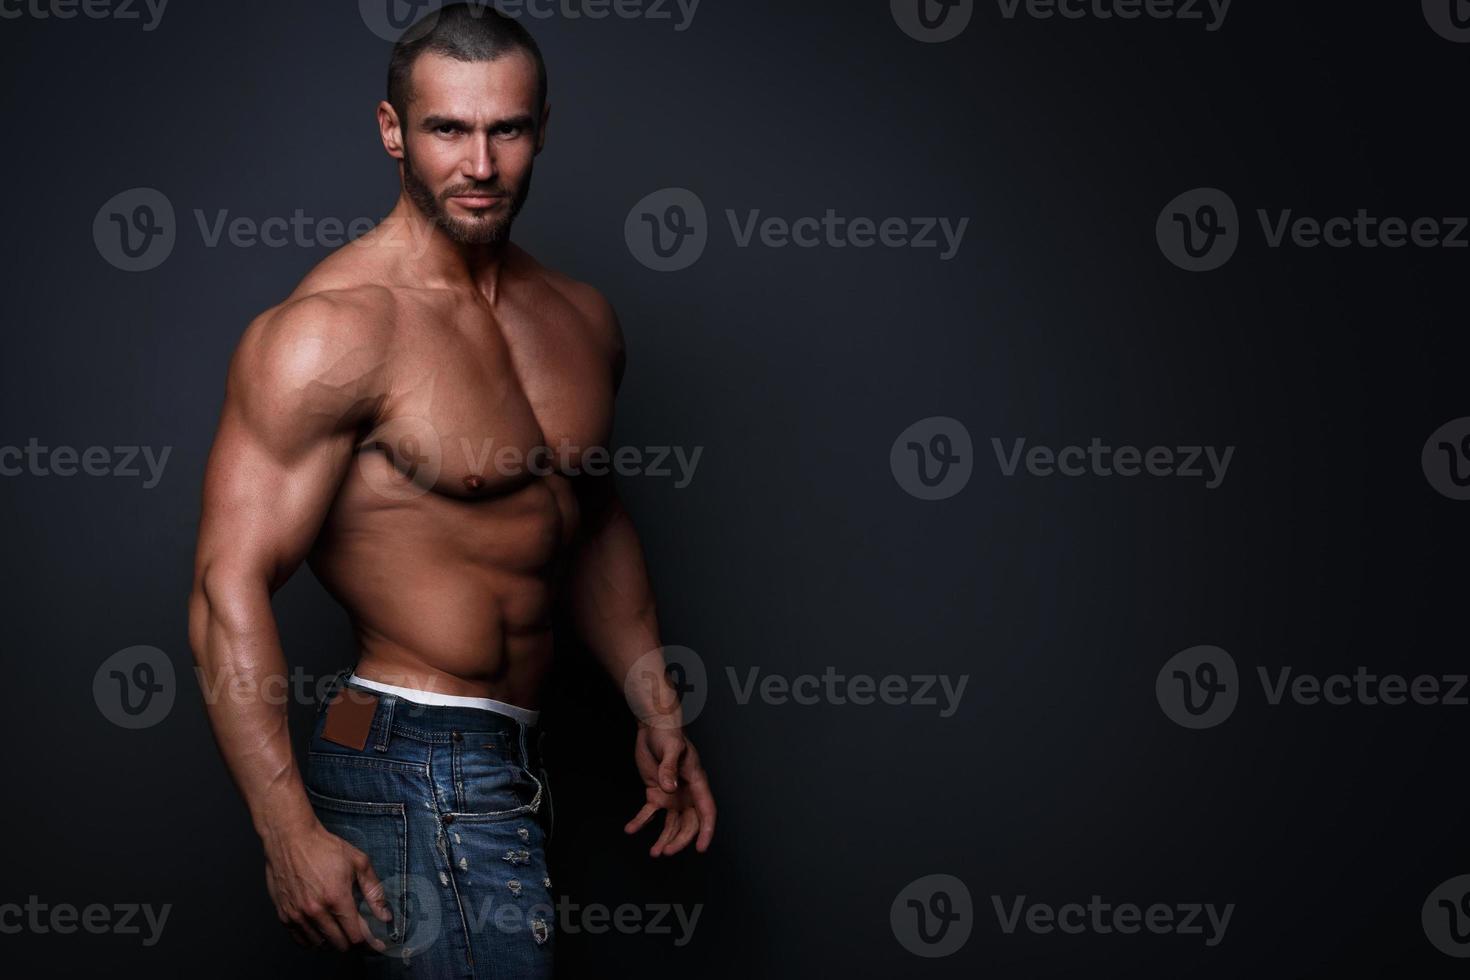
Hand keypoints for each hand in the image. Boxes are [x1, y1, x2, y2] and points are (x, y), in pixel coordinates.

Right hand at [261, 817, 391, 951]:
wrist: (291, 839)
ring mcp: (297, 914)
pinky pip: (300, 940)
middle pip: (339, 944)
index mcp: (336, 898)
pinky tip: (321, 930)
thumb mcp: (358, 862)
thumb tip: (385, 916)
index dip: (368, 941)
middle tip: (357, 932)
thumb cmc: (325, 848)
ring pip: (320, 944)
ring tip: (339, 928)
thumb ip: (374, 891)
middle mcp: (316, 910)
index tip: (375, 943)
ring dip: (332, 940)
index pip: (355, 935)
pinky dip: (313, 939)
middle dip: (352, 940)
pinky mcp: (284, 915)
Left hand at [623, 725, 716, 856]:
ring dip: (664, 839)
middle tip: (666, 851)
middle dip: (680, 840)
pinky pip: (649, 813)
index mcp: (697, 782)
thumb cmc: (668, 733)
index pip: (707, 810)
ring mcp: (671, 795)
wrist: (652, 727)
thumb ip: (669, 767)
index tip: (701, 848)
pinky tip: (631, 829)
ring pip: (672, 824)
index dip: (706, 830)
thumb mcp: (670, 747)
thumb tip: (670, 788)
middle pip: (689, 823)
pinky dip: (641, 822)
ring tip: (655, 853)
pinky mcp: (655, 794)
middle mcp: (686, 793)